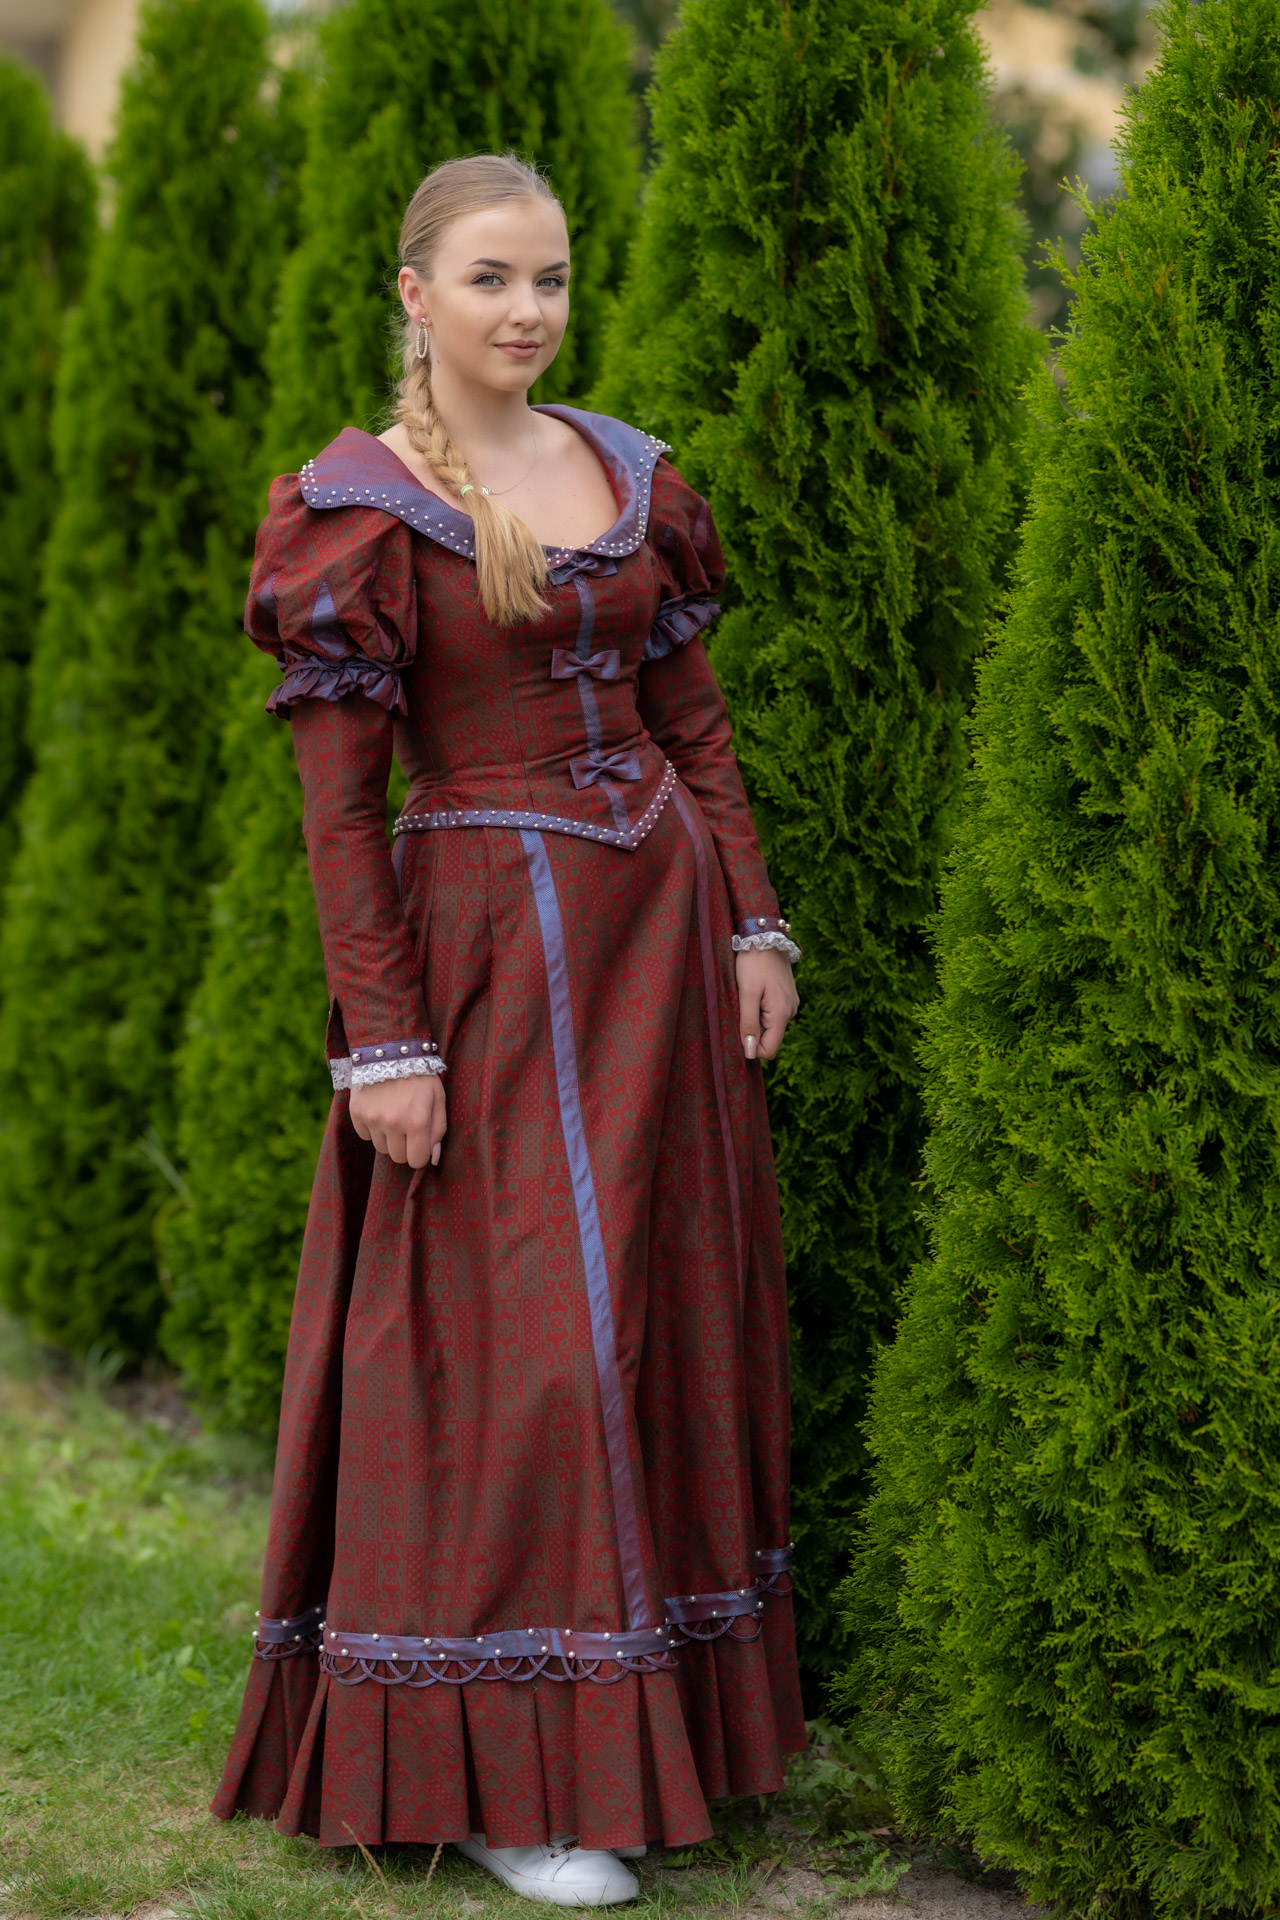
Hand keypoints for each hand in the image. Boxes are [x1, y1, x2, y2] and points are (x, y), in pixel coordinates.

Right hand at [349, 1073, 447, 1167]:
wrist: (390, 1050)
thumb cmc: (420, 1076)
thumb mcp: (438, 1099)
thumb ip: (438, 1130)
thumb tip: (432, 1158)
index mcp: (417, 1122)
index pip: (416, 1160)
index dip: (420, 1154)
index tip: (420, 1143)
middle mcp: (394, 1124)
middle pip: (397, 1157)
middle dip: (405, 1147)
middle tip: (407, 1126)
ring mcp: (373, 1119)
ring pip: (381, 1148)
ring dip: (388, 1137)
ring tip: (394, 1114)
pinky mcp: (357, 1113)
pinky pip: (365, 1135)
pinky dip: (372, 1128)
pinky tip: (380, 1109)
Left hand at [735, 947, 798, 1061]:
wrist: (765, 936)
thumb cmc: (754, 963)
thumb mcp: (747, 993)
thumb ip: (748, 1023)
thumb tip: (750, 1051)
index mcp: (782, 1014)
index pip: (769, 1050)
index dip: (751, 1047)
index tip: (737, 1030)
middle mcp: (790, 1012)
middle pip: (768, 1038)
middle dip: (751, 1030)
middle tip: (740, 1006)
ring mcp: (790, 1004)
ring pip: (769, 1025)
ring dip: (754, 1018)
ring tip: (747, 996)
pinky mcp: (786, 997)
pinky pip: (771, 1013)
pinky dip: (760, 1009)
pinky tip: (754, 992)